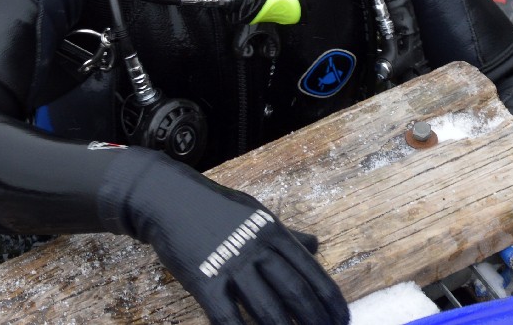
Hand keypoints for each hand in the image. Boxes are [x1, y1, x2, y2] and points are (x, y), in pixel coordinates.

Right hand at [98, 148, 348, 323]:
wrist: (170, 200)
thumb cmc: (216, 208)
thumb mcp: (256, 214)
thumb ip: (286, 234)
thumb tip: (315, 245)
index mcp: (273, 233)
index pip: (311, 271)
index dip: (330, 300)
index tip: (342, 319)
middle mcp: (257, 249)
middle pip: (295, 293)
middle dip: (314, 321)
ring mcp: (231, 265)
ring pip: (267, 310)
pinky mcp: (205, 281)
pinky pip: (229, 318)